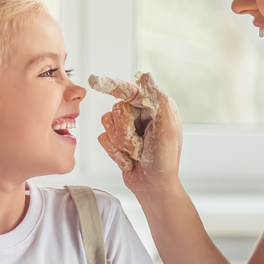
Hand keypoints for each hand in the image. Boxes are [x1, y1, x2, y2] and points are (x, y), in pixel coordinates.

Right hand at [97, 73, 182, 196]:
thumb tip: (145, 76)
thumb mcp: (167, 129)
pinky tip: (129, 160)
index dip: (113, 85)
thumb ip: (158, 100)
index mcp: (155, 107)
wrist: (153, 187)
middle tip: (140, 145)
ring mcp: (127, 128)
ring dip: (121, 144)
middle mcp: (140, 114)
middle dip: (126, 132)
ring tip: (136, 154)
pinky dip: (116, 153)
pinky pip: (103, 138)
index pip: (130, 90)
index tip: (96, 81)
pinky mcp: (116, 141)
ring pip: (107, 124)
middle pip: (116, 110)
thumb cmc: (164, 161)